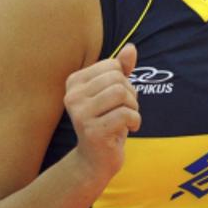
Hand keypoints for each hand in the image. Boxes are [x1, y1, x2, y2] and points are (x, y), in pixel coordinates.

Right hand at [65, 43, 141, 182]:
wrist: (95, 160)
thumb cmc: (106, 121)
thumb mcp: (113, 92)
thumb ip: (121, 69)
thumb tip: (131, 48)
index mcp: (74, 82)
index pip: (112, 66)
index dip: (124, 80)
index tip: (120, 98)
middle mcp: (72, 97)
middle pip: (117, 79)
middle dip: (131, 94)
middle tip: (126, 110)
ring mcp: (80, 115)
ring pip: (122, 94)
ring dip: (133, 107)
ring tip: (127, 118)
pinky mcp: (93, 131)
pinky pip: (126, 114)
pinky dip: (135, 121)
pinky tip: (128, 130)